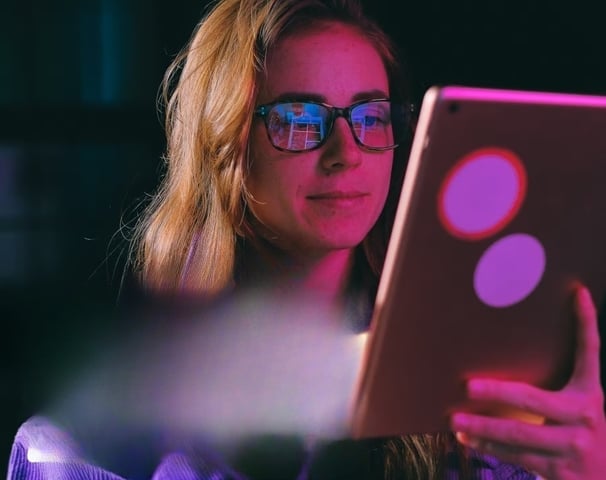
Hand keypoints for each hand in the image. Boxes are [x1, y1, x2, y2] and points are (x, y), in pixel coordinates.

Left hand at [450, 286, 605, 479]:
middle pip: (533, 400)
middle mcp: (584, 417)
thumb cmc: (577, 430)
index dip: (585, 322)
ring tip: (457, 420)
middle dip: (498, 393)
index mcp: (589, 393)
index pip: (589, 352)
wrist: (603, 477)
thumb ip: (552, 384)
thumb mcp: (576, 405)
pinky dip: (489, 447)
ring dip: (484, 427)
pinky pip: (516, 455)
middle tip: (468, 386)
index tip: (577, 293)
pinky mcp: (559, 470)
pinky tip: (468, 439)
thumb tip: (504, 349)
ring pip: (519, 433)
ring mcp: (573, 446)